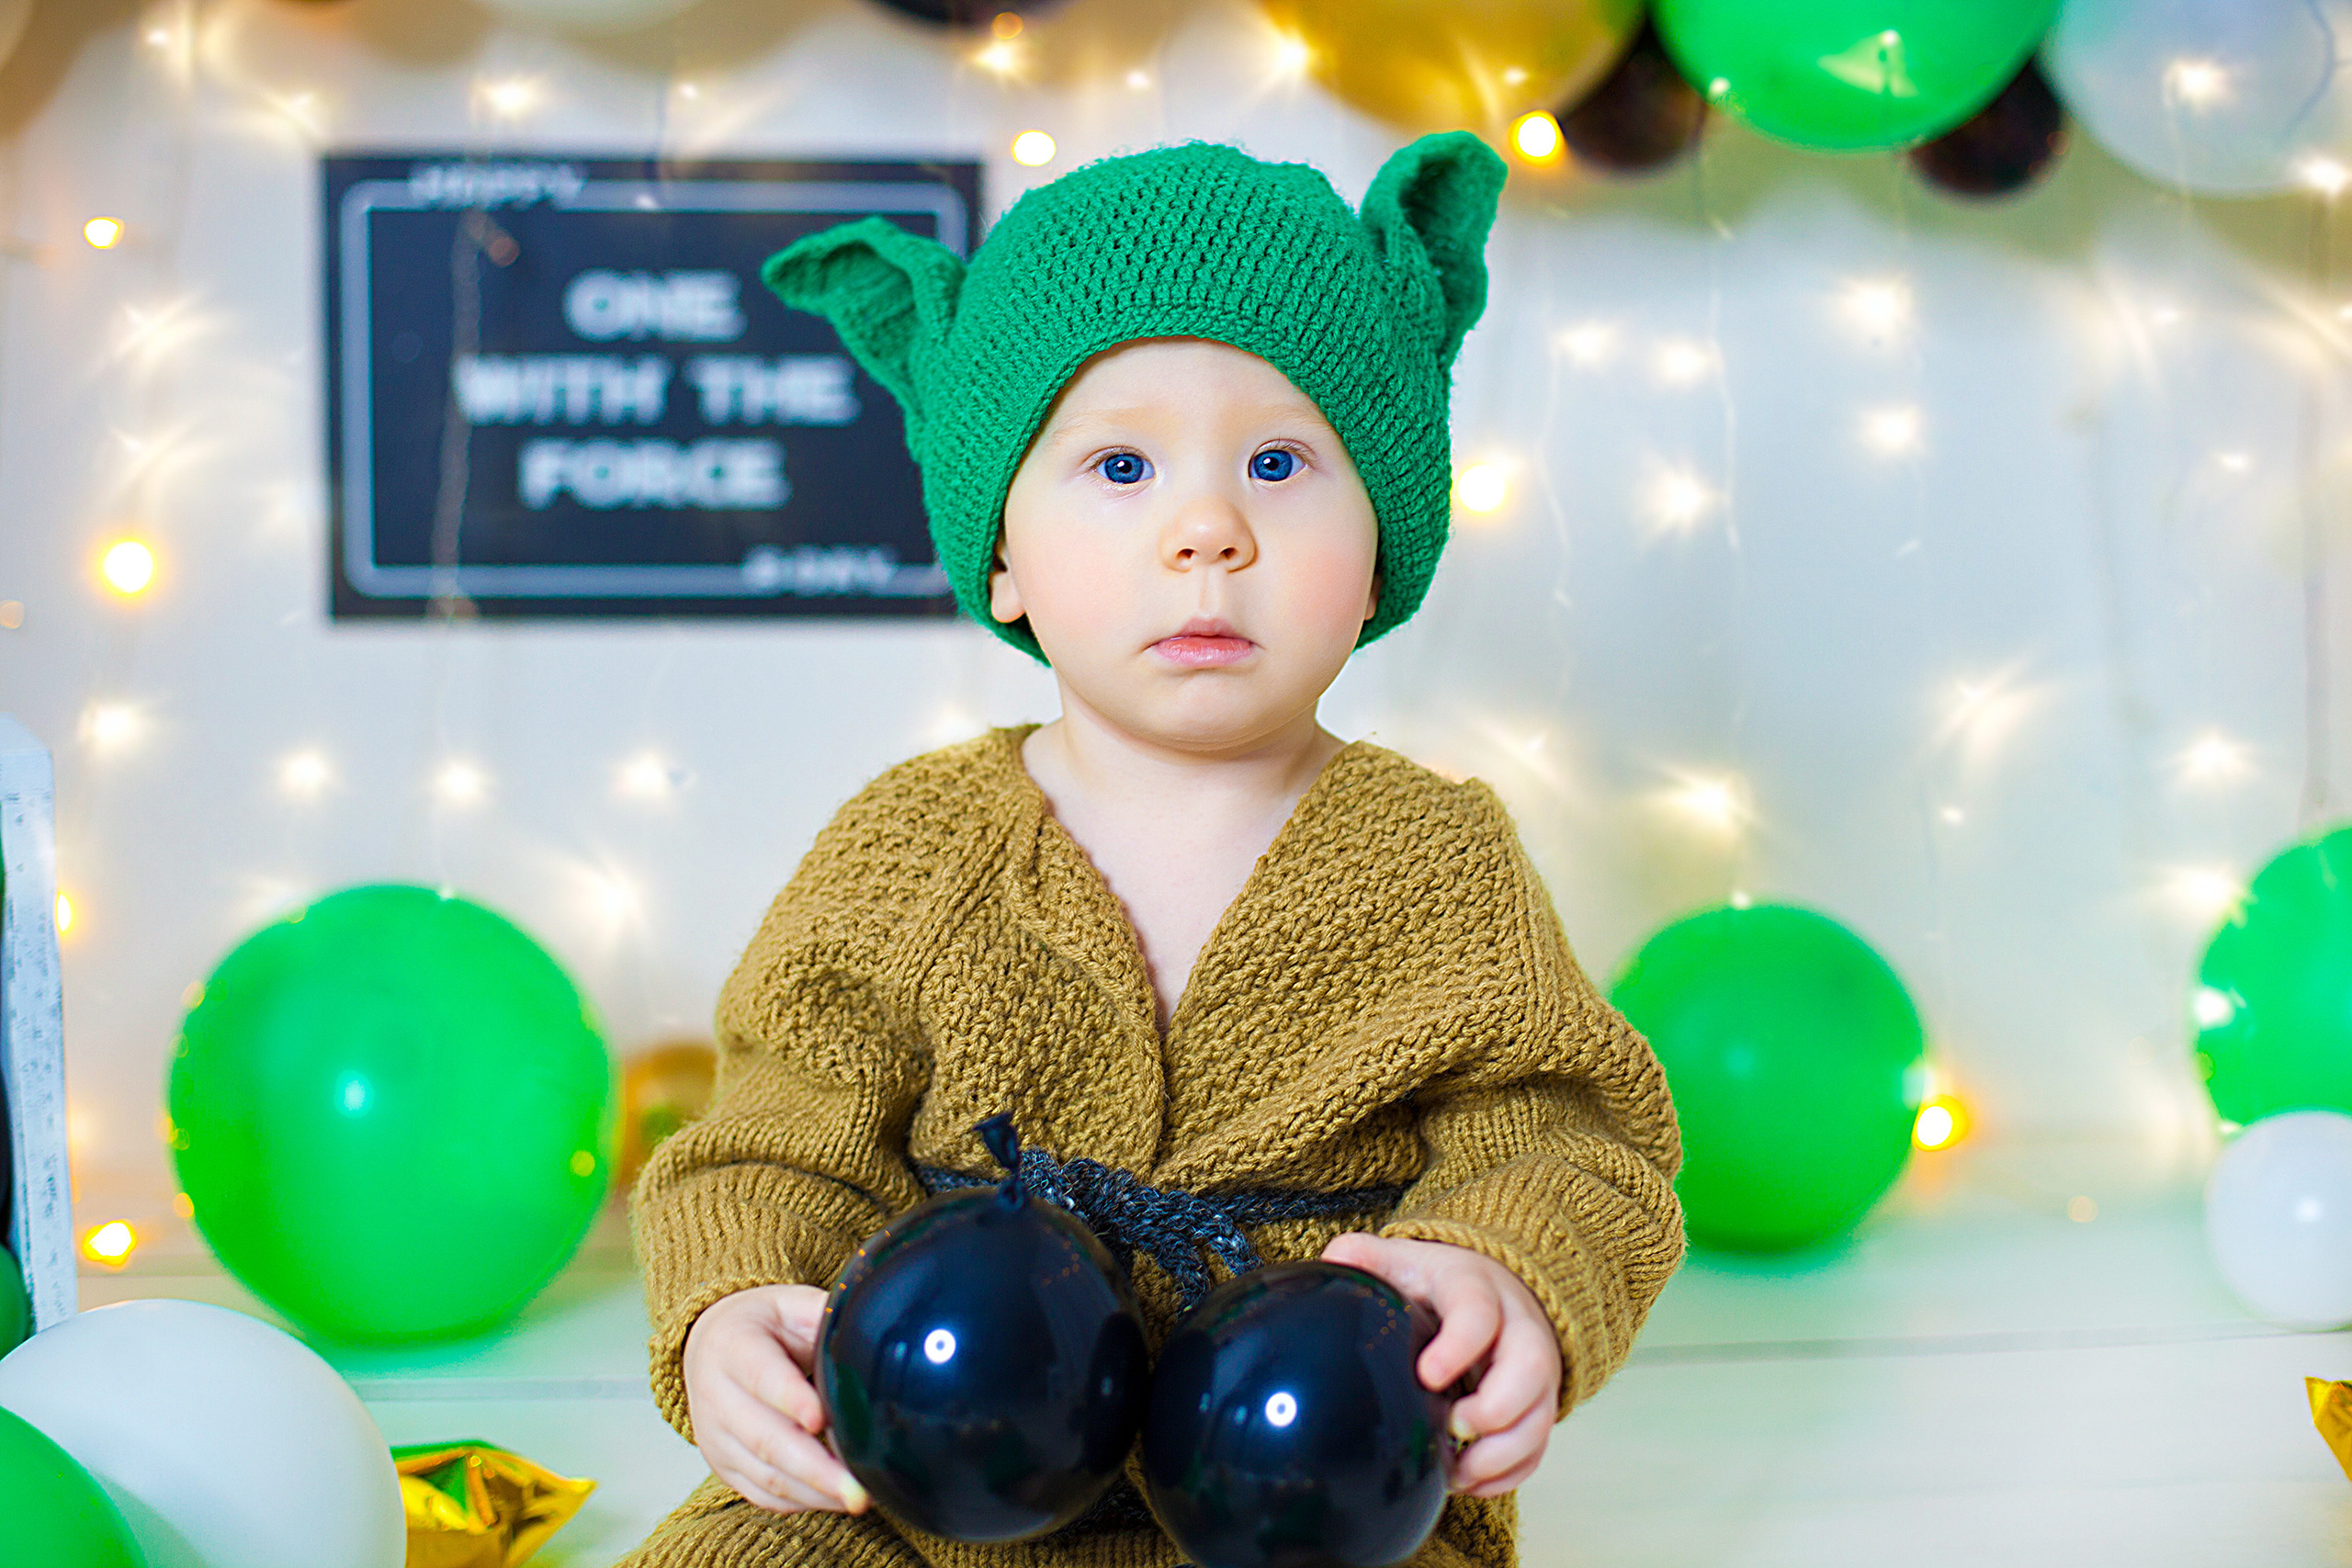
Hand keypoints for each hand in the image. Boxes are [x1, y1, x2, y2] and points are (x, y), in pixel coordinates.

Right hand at [681, 1284, 870, 1515]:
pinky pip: (763, 1494)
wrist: (709, 1346)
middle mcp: (716, 1395)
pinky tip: (836, 1498)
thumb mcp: (792, 1305)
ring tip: (859, 1497)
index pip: (762, 1375)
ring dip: (815, 1491)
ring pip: (765, 1475)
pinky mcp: (724, 1466)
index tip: (822, 1419)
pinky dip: (802, 1501)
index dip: (792, 1399)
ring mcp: (716, 1437)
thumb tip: (879, 1335)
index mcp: (734, 1345)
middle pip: (765, 1438)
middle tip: (858, 1488)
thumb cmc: (764, 1326)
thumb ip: (827, 1318)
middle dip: (815, 1468)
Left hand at [1320, 1233, 1561, 1497]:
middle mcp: (1518, 1328)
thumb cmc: (1442, 1284)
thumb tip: (1334, 1260)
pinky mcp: (1538, 1406)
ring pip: (1540, 1416)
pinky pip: (1538, 1447)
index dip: (1459, 1345)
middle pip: (1530, 1367)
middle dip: (1496, 1408)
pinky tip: (1469, 1479)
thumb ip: (1369, 1257)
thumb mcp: (1406, 1261)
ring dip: (1500, 1454)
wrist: (1495, 1292)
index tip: (1427, 1376)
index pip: (1479, 1311)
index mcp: (1477, 1288)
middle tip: (1453, 1426)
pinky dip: (1507, 1474)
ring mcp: (1535, 1371)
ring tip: (1456, 1470)